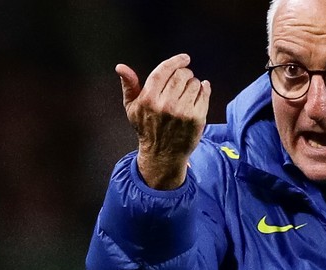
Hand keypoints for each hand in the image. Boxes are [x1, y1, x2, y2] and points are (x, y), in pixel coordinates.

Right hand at [116, 53, 210, 189]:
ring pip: (194, 83)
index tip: (184, 58)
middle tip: (184, 79)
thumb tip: (121, 67)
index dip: (176, 61)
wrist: (162, 155)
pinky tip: (199, 93)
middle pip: (181, 75)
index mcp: (148, 99)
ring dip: (194, 83)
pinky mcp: (196, 118)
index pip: (164, 70)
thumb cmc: (147, 129)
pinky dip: (204, 90)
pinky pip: (204, 94)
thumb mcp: (132, 108)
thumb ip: (129, 86)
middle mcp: (165, 104)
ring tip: (188, 91)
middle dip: (185, 73)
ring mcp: (182, 112)